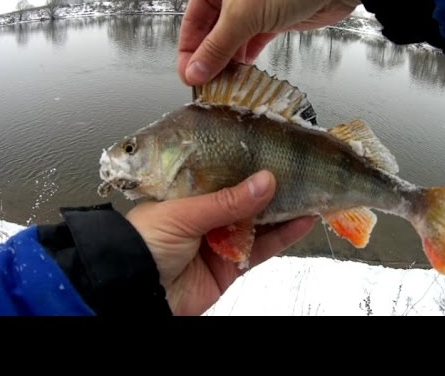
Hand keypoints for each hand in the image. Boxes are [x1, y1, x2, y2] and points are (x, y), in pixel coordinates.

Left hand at [125, 170, 316, 315]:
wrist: (135, 292)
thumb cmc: (144, 243)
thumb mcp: (183, 213)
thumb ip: (227, 201)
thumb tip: (265, 181)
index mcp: (187, 192)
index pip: (222, 172)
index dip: (247, 163)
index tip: (271, 151)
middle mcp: (205, 214)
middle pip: (245, 196)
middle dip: (271, 185)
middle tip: (297, 169)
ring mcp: (220, 239)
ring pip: (260, 220)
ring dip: (285, 208)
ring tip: (310, 190)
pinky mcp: (232, 265)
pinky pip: (263, 247)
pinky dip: (285, 235)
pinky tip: (302, 220)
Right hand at [178, 0, 360, 85]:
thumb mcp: (241, 14)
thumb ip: (217, 48)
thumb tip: (195, 72)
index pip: (192, 23)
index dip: (189, 52)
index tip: (189, 77)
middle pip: (213, 34)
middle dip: (210, 60)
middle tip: (208, 86)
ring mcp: (256, 6)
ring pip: (234, 40)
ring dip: (229, 63)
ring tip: (225, 85)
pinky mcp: (277, 19)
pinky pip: (255, 43)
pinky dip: (248, 58)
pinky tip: (244, 73)